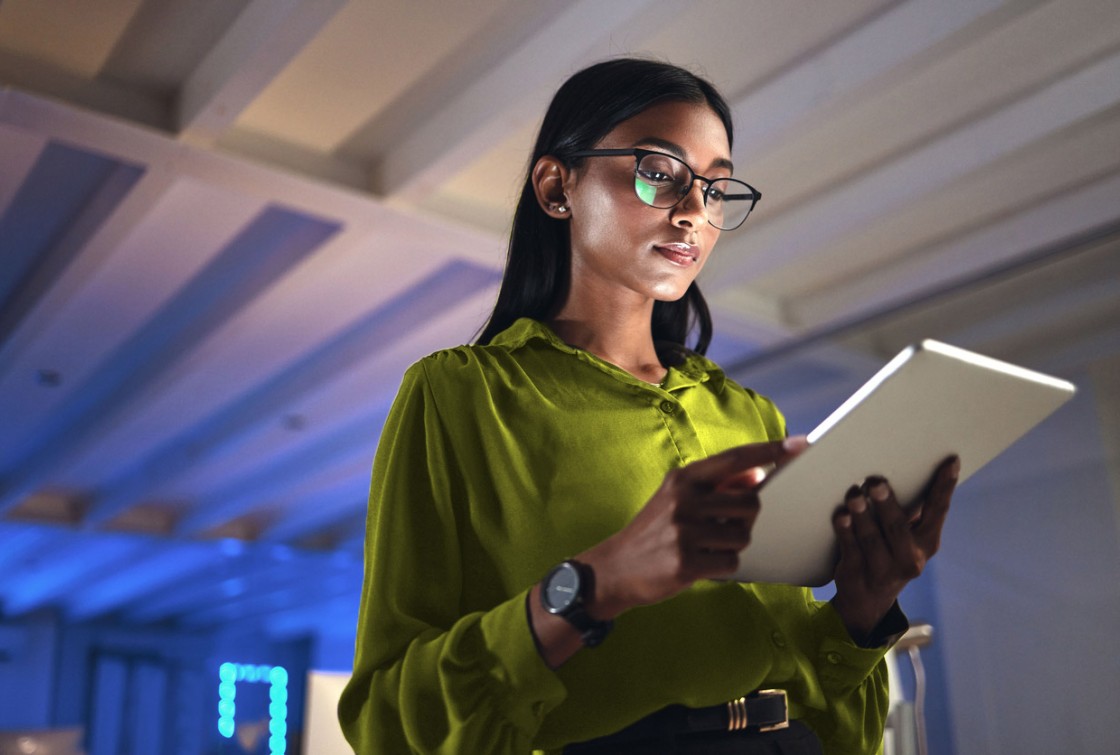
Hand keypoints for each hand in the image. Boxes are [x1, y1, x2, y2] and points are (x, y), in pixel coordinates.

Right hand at [579, 437, 807, 620]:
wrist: (614, 568)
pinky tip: (700, 564)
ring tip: (706, 547)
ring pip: (743, 535)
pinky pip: (731, 562)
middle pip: (750, 502)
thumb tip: (756, 478)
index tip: (800, 444)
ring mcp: (684, 532)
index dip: (770, 451)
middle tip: (723, 526)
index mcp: (683, 479)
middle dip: (747, 517)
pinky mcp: (686, 563)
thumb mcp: (678, 499)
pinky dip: (723, 566)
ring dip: (733, 545)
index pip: (736, 459)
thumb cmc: (654, 531)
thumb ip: (716, 487)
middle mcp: (684, 500)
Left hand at [831, 456, 958, 642]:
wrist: (867, 599)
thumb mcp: (905, 535)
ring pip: (872, 539)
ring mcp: (884, 570)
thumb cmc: (888, 550)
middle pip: (898, 527)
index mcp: (927, 542)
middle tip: (875, 482)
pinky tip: (841, 515)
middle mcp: (910, 558)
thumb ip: (908, 508)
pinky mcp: (858, 575)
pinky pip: (851, 550)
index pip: (938, 511)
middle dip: (886, 503)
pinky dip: (845, 531)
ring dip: (862, 515)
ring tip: (853, 494)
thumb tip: (901, 463)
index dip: (945, 486)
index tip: (950, 461)